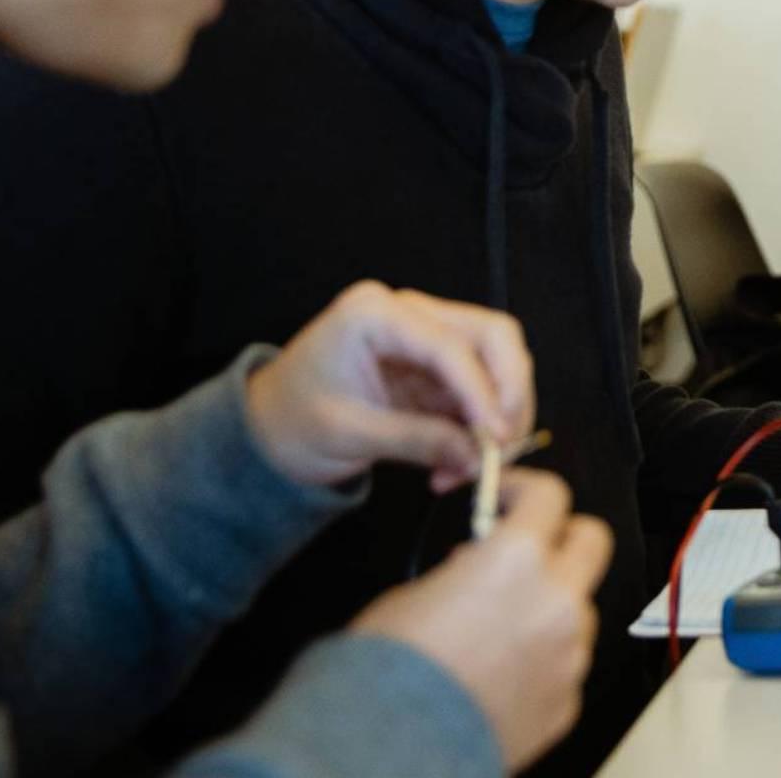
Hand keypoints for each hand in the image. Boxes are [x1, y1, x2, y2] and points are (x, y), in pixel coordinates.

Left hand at [245, 281, 533, 491]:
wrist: (272, 426)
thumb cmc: (294, 420)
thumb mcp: (350, 434)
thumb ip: (417, 440)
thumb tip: (476, 457)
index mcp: (374, 313)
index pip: (449, 344)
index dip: (481, 391)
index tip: (497, 436)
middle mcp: (410, 313)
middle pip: (491, 336)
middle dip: (508, 392)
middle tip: (505, 444)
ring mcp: (427, 335)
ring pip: (497, 362)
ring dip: (498, 416)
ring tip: (474, 467)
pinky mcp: (438, 366)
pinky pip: (481, 391)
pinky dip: (480, 428)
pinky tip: (459, 464)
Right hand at [351, 468, 610, 772]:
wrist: (386, 750)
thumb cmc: (387, 670)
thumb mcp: (415, 591)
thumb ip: (466, 568)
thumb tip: (478, 566)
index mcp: (517, 559)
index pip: (550, 496)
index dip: (527, 488)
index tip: (511, 496)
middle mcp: (557, 601)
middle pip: (592, 541)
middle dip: (563, 538)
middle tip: (529, 550)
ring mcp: (569, 655)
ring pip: (580, 609)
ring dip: (551, 607)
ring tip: (500, 631)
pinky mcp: (567, 703)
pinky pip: (565, 665)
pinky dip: (542, 662)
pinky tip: (499, 678)